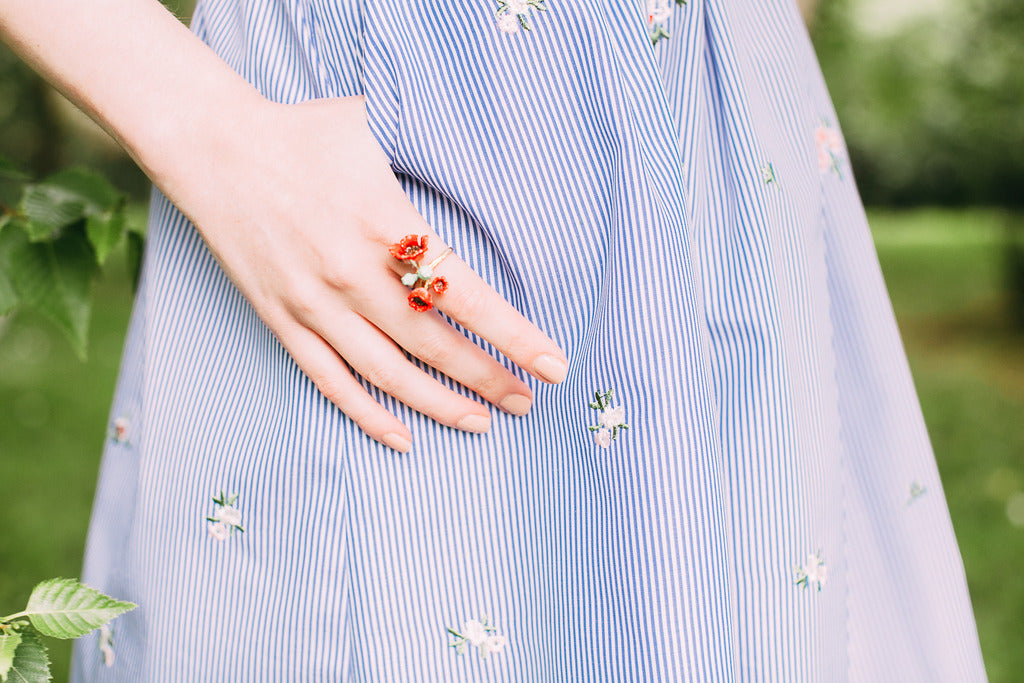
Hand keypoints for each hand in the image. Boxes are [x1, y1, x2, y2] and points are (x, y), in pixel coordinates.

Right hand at [154, 94, 568, 452]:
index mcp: (385, 224)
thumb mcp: (376, 124)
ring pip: (387, 373)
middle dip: (488, 378)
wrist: (214, 149)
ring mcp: (314, 304)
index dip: (514, 337)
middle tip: (527, 401)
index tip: (553, 365)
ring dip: (439, 404)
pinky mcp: (283, 320)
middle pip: (434, 343)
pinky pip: (330, 380)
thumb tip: (487, 155)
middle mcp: (352, 274)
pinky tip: (402, 437)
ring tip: (482, 421)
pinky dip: (366, 414)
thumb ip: (431, 151)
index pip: (466, 295)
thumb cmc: (303, 134)